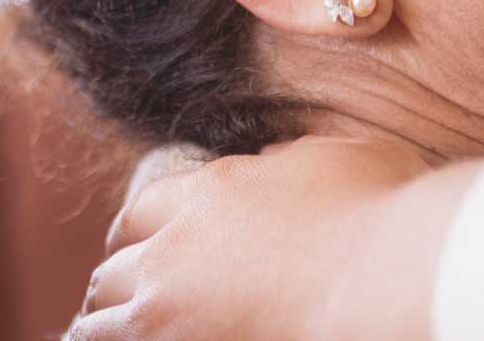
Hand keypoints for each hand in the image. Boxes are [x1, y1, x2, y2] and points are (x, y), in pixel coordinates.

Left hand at [68, 135, 483, 340]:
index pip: (147, 209)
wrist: (382, 277)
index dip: (140, 231)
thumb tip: (270, 165)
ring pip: (103, 304)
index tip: (138, 245)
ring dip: (103, 315)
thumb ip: (291, 164)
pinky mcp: (170, 337)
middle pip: (117, 260)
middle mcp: (177, 240)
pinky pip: (108, 340)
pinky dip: (105, 340)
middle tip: (119, 294)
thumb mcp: (338, 160)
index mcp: (212, 190)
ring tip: (101, 328)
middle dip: (116, 276)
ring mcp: (168, 295)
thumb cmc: (380, 218)